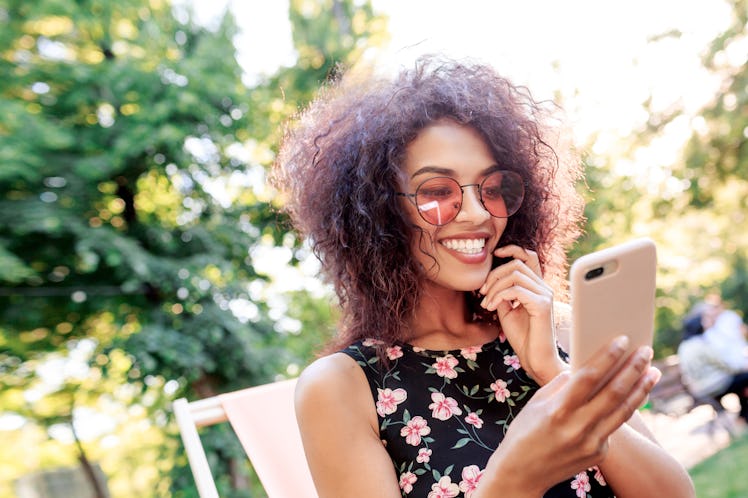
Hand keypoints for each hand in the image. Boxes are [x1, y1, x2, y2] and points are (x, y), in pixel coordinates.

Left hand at [478, 245, 561, 382]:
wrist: (535, 359)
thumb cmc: (522, 337)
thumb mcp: (507, 310)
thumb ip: (502, 293)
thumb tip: (491, 282)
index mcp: (537, 286)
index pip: (529, 256)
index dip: (512, 250)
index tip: (494, 255)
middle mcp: (544, 287)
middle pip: (516, 264)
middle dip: (494, 275)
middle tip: (482, 292)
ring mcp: (545, 295)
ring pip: (515, 275)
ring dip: (494, 287)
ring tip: (486, 303)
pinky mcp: (542, 305)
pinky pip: (516, 290)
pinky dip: (499, 296)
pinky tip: (491, 308)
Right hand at [479, 336, 660, 495]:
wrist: (522, 473)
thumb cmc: (525, 431)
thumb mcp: (536, 403)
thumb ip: (561, 384)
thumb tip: (583, 368)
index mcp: (558, 409)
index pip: (589, 377)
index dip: (608, 356)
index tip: (622, 340)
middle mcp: (577, 427)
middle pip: (614, 392)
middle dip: (633, 368)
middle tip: (646, 351)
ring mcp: (591, 443)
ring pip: (623, 411)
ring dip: (641, 388)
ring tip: (653, 372)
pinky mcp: (599, 453)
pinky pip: (613, 426)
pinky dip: (623, 409)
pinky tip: (633, 395)